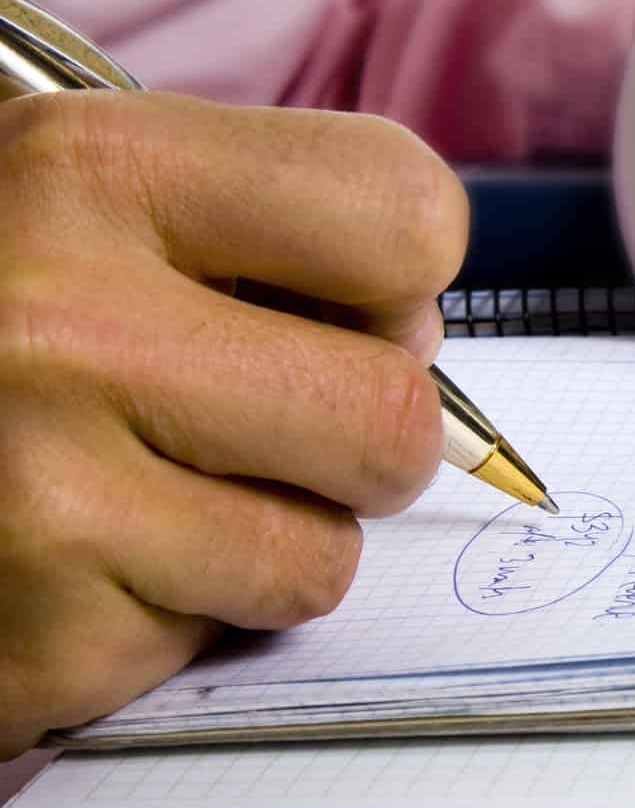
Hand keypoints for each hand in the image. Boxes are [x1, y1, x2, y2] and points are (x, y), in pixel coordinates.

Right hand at [0, 93, 467, 754]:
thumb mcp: (84, 200)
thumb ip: (260, 235)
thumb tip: (422, 344)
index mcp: (92, 166)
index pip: (409, 217)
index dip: (390, 274)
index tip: (327, 297)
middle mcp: (59, 321)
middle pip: (395, 414)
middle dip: (355, 436)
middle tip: (248, 420)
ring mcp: (39, 495)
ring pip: (323, 554)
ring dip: (265, 539)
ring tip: (138, 490)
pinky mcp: (38, 642)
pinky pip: (219, 641)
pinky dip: (171, 616)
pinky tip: (72, 563)